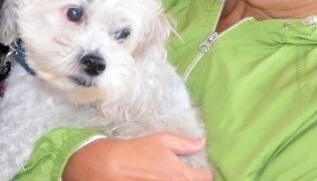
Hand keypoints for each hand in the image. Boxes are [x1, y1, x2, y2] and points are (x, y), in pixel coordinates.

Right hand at [63, 133, 212, 180]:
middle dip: (190, 179)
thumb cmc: (137, 151)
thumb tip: (201, 142)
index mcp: (182, 175)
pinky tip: (154, 178)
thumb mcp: (162, 141)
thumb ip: (184, 144)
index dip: (203, 173)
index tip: (198, 170)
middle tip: (181, 173)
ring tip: (163, 175)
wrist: (110, 166)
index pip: (206, 178)